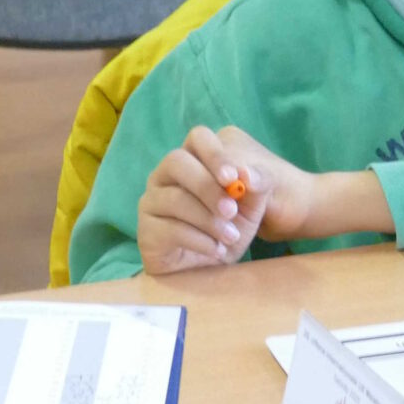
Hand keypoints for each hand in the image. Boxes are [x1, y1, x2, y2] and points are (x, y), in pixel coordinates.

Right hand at [133, 126, 297, 275]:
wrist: (214, 266)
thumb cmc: (232, 226)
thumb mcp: (254, 206)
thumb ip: (258, 184)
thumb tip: (247, 173)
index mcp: (194, 158)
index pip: (198, 137)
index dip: (215, 154)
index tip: (233, 178)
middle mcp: (165, 173)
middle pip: (177, 161)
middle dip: (207, 187)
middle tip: (232, 210)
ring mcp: (151, 199)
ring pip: (174, 198)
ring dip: (208, 220)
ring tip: (232, 237)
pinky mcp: (146, 229)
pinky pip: (169, 228)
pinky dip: (199, 240)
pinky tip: (217, 251)